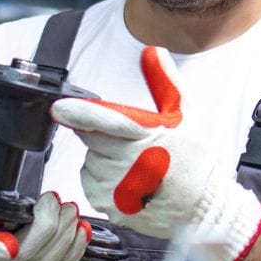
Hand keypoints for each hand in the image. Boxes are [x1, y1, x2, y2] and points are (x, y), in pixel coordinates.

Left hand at [50, 46, 260, 260]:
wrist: (201, 207)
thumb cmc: (193, 161)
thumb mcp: (185, 115)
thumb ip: (165, 81)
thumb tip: (154, 52)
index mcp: (145, 135)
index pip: (106, 119)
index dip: (80, 112)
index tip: (60, 108)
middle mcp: (129, 162)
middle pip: (91, 137)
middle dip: (104, 134)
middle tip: (131, 144)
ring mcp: (117, 187)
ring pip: (89, 160)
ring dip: (103, 158)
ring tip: (134, 167)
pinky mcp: (109, 205)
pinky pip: (90, 183)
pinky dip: (102, 180)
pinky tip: (127, 182)